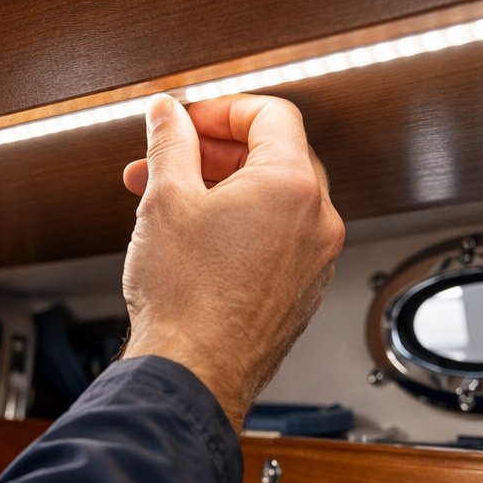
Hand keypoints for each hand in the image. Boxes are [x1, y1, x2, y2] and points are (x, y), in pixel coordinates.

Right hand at [121, 93, 343, 431]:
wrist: (194, 372)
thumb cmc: (185, 299)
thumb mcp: (165, 199)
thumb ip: (170, 142)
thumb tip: (168, 115)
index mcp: (292, 185)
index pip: (271, 114)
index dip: (222, 109)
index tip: (188, 121)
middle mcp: (317, 221)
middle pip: (274, 155)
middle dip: (215, 152)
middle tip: (171, 159)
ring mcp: (314, 260)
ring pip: (273, 201)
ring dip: (224, 189)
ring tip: (171, 202)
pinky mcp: (301, 291)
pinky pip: (277, 239)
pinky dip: (241, 226)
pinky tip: (196, 240)